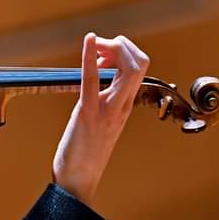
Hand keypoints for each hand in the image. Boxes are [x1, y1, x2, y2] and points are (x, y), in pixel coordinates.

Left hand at [52, 32, 149, 204]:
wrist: (78, 179)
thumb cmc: (85, 151)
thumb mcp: (102, 120)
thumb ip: (105, 100)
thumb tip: (98, 77)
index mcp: (125, 105)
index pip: (139, 67)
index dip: (126, 51)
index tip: (104, 54)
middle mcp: (122, 105)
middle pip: (140, 62)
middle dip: (122, 44)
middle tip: (101, 48)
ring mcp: (108, 109)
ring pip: (129, 68)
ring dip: (112, 48)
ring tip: (95, 50)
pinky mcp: (88, 113)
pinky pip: (93, 80)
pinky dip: (91, 56)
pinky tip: (89, 40)